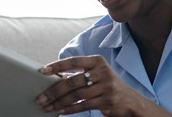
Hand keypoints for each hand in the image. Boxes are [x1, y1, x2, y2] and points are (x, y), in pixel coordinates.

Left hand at [36, 55, 168, 116]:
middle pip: (73, 81)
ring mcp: (106, 87)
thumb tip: (55, 77)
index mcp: (97, 61)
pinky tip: (60, 111)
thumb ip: (79, 74)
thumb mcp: (97, 74)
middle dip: (54, 91)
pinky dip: (70, 109)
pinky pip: (83, 105)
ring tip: (48, 107)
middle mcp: (103, 72)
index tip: (42, 71)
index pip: (73, 61)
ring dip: (59, 102)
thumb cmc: (107, 85)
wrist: (130, 100)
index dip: (57, 66)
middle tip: (41, 97)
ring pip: (77, 95)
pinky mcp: (107, 101)